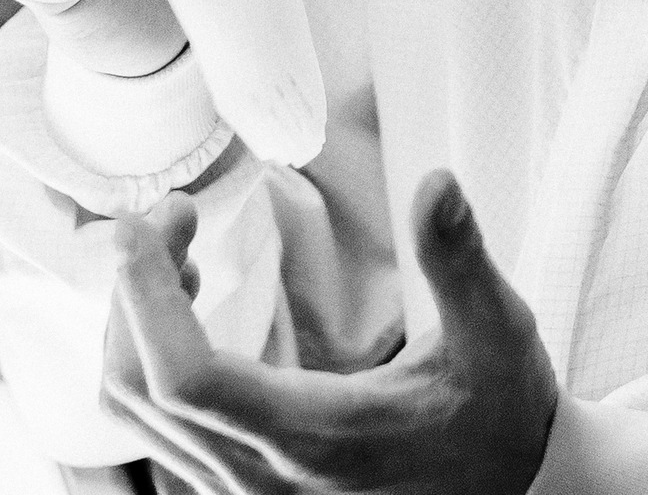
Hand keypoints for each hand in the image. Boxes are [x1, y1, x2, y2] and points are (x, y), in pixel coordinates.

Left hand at [101, 170, 558, 493]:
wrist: (516, 491)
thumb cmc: (501, 414)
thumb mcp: (496, 330)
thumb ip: (459, 257)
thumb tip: (437, 183)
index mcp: (313, 435)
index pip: (186, 378)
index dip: (146, 298)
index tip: (145, 226)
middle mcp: (263, 477)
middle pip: (140, 390)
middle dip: (132, 290)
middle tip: (172, 214)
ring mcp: (249, 491)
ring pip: (139, 417)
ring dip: (135, 324)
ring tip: (177, 250)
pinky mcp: (248, 488)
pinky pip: (161, 431)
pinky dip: (151, 359)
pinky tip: (192, 304)